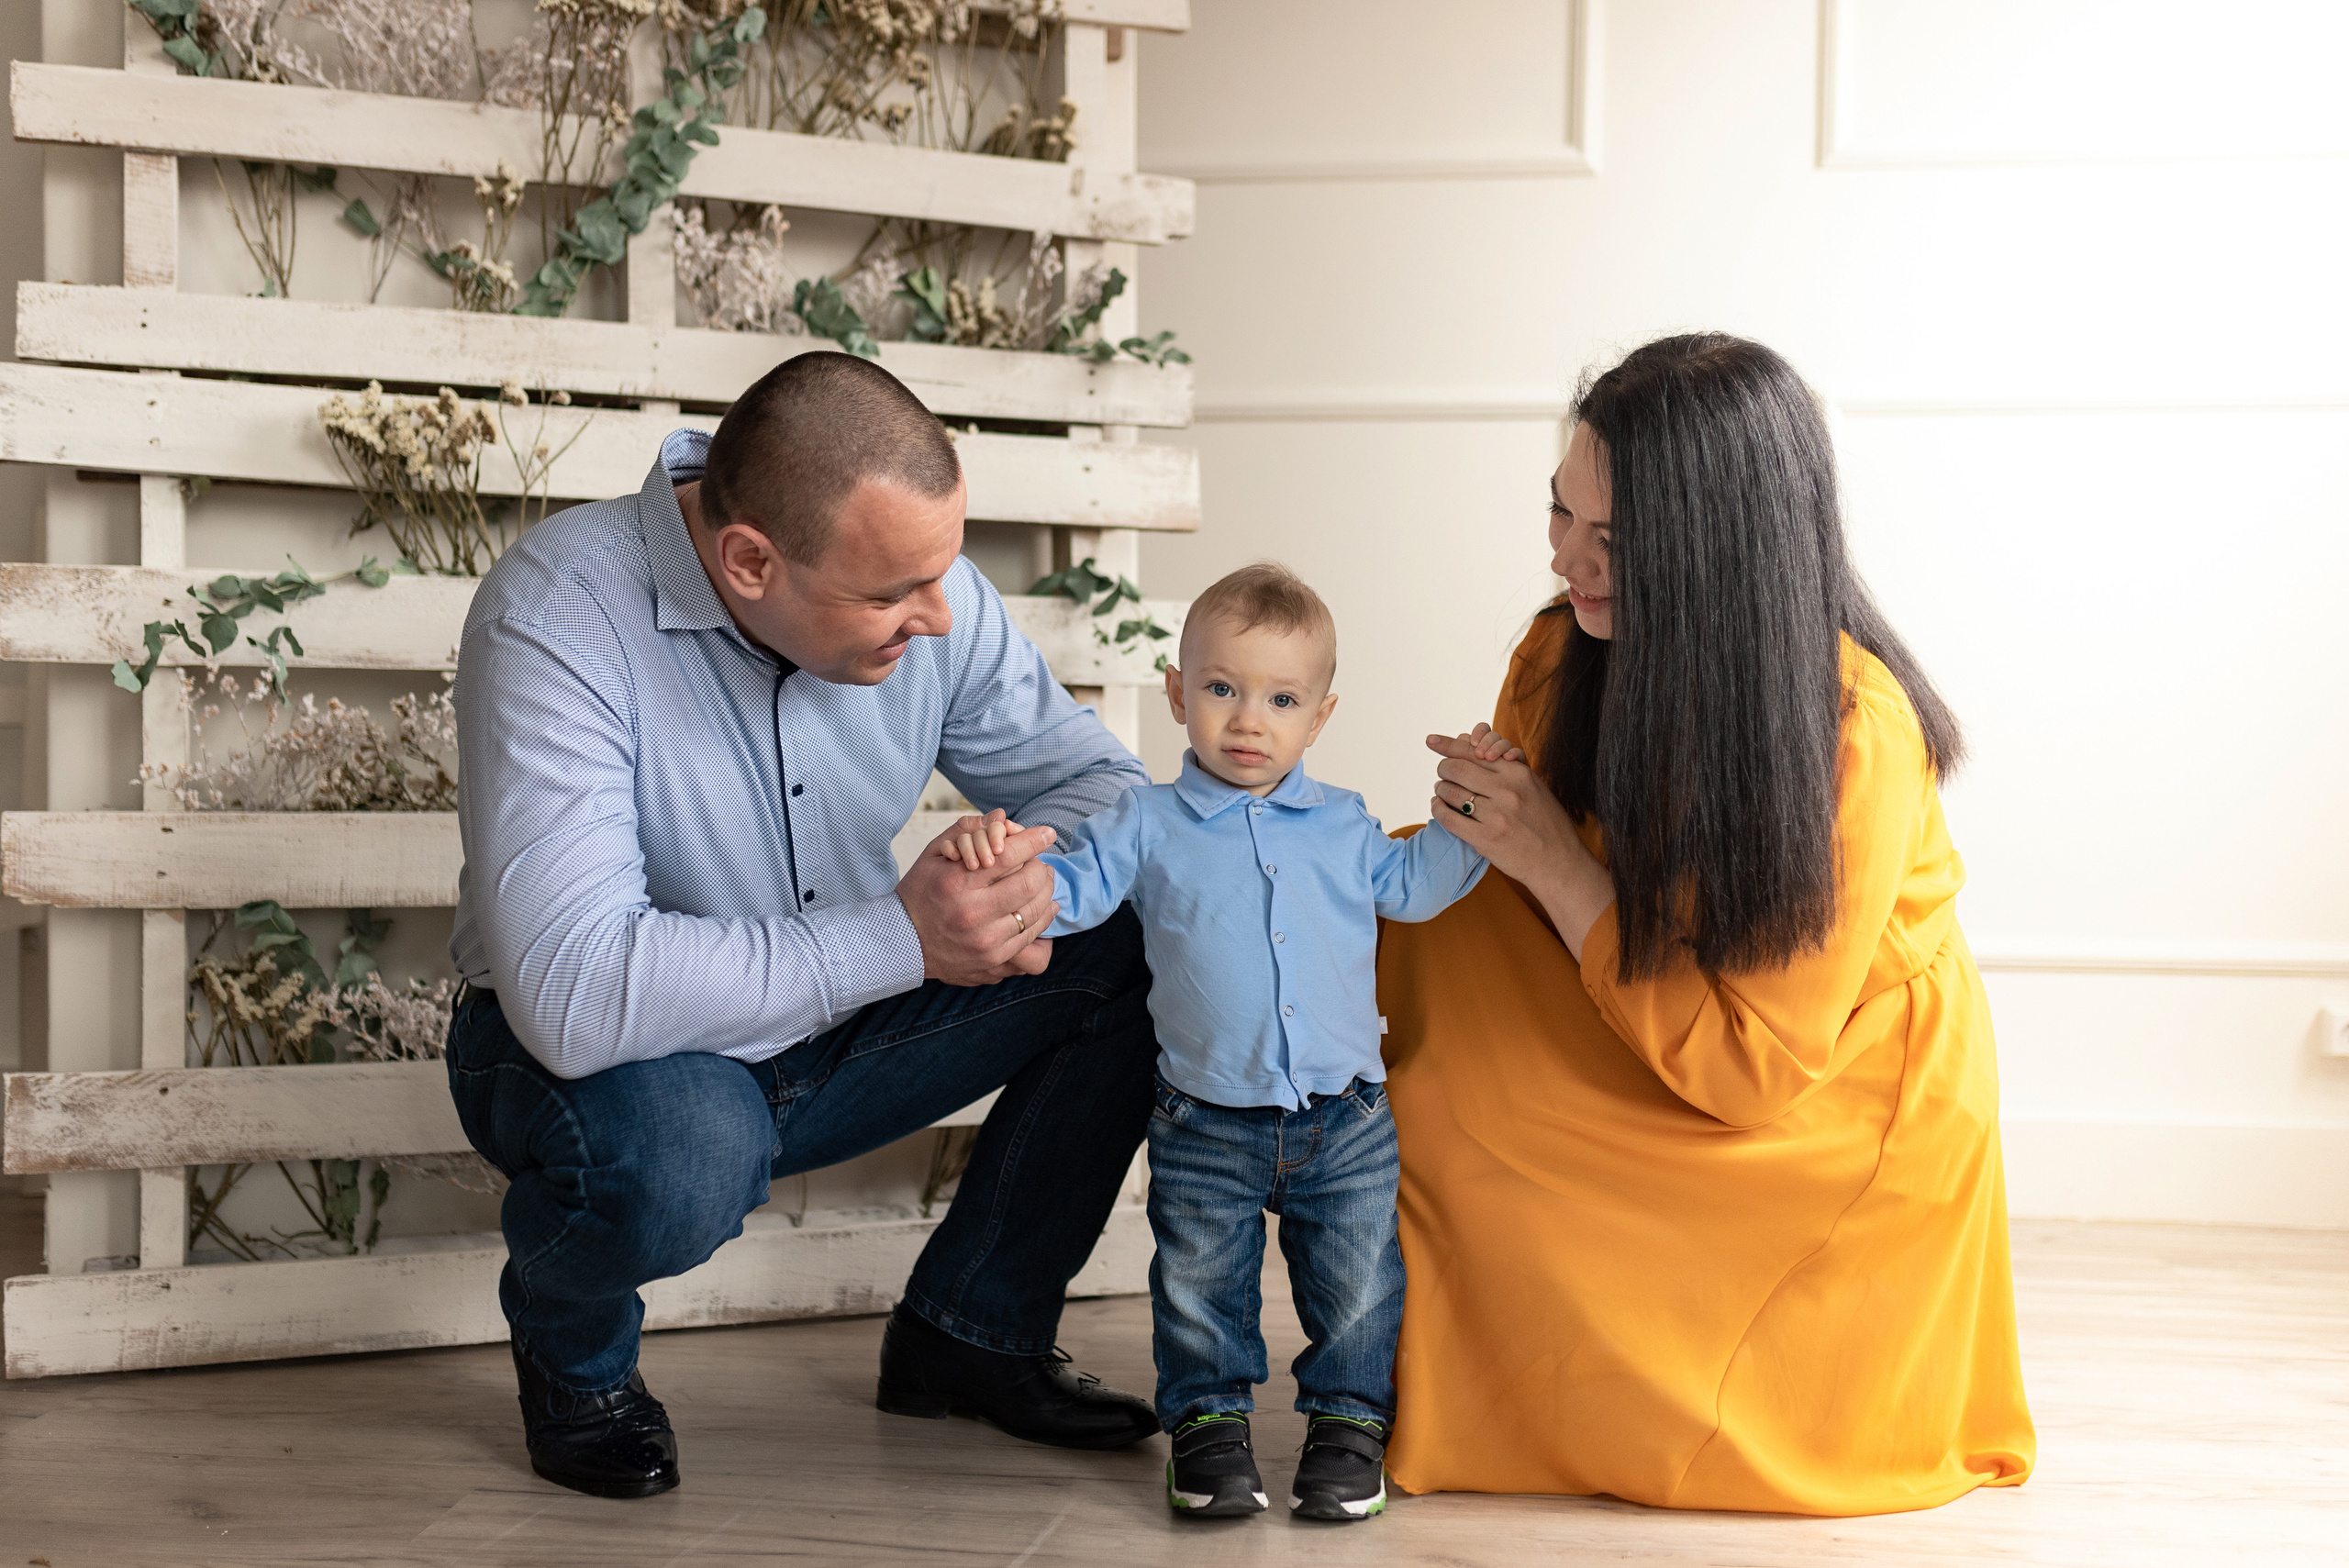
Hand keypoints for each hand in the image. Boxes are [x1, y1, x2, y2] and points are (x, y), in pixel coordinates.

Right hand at [899, 815, 1059, 984]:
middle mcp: (972, 913)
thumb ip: (965, 832)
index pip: (1007, 855)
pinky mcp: (993, 962)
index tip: (1047, 833)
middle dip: (1041, 868)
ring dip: (1046, 893)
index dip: (1034, 841)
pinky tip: (1044, 908)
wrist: (903, 944)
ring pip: (1035, 913)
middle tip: (1042, 863)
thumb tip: (1002, 817)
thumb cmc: (919, 894)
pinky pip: (1031, 939)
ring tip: (1045, 882)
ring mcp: (985, 941)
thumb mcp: (933, 856)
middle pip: (1028, 884)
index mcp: (956, 883)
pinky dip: (1042, 920)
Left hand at [1425, 730, 1612, 956]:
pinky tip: (1438, 807)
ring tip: (1441, 791)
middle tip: (1442, 773)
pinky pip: (1449, 818)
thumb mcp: (1534, 787)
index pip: (1474, 752)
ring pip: (1450, 792)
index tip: (1431, 740)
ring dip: (1440, 789)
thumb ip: (1509, 770)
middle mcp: (1506, 791)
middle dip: (1443, 769)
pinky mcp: (1485, 839)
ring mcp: (1495, 816)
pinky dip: (1438, 809)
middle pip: (1457, 769)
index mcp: (1518, 774)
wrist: (1558, 862)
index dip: (1448, 744)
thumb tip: (1477, 753)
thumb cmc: (1547, 824)